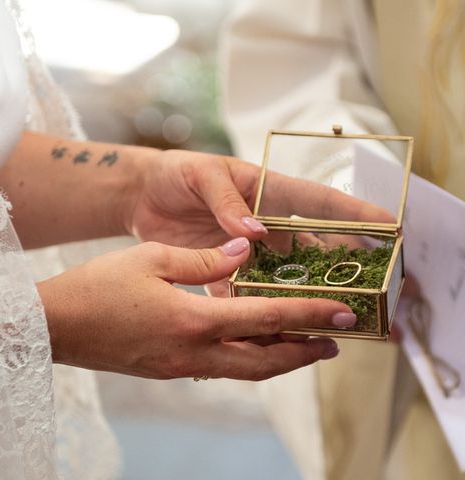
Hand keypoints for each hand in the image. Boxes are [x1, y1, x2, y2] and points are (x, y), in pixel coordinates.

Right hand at [38, 238, 357, 380]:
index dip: (308, 316)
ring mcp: (179, 367)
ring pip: (244, 371)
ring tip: (304, 346)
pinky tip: (250, 347)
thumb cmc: (96, 286)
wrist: (54, 326)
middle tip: (335, 340)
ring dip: (279, 360)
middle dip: (303, 350)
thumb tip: (245, 252)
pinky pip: (218, 369)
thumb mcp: (151, 258)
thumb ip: (204, 260)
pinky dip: (246, 361)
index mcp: (193, 320)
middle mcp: (192, 352)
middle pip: (264, 360)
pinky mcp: (166, 370)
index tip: (342, 315)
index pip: (265, 318)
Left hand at [128, 150, 393, 296]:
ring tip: (329, 319)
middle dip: (343, 268)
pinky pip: (245, 295)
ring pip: (285, 278)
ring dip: (305, 298)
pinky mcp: (222, 270)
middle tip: (370, 290)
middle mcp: (265, 225)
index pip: (319, 203)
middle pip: (313, 248)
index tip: (390, 228)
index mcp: (267, 192)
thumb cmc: (176, 173)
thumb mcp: (202, 175)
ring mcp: (247, 251)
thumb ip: (227, 201)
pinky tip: (272, 331)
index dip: (355, 216)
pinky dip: (257, 312)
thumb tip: (253, 231)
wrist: (142, 195)